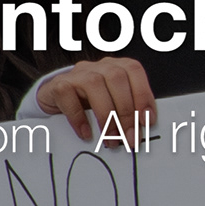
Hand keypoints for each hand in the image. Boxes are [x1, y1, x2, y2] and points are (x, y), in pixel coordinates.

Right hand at [34, 56, 156, 148]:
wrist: (57, 100)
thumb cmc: (90, 103)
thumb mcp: (113, 102)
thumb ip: (128, 108)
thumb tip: (141, 129)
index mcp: (116, 66)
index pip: (134, 70)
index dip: (143, 94)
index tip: (147, 120)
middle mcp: (97, 66)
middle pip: (116, 78)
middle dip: (126, 112)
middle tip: (129, 137)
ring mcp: (77, 74)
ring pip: (94, 84)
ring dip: (106, 116)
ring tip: (110, 139)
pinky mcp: (58, 85)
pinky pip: (69, 97)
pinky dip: (79, 118)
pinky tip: (86, 133)